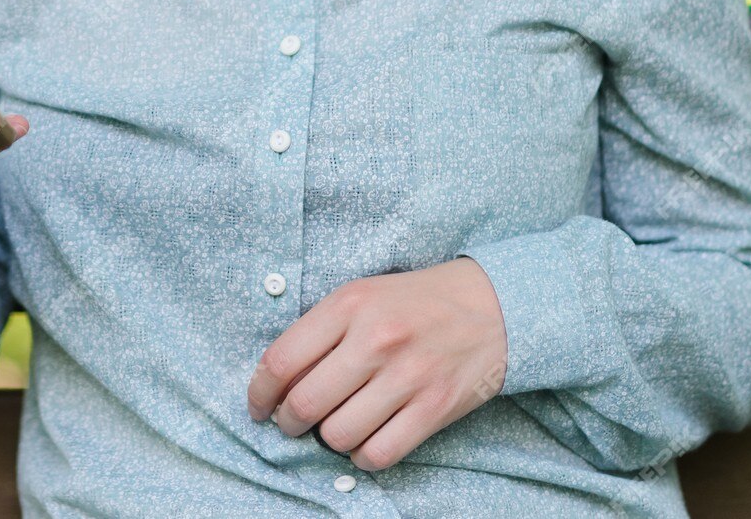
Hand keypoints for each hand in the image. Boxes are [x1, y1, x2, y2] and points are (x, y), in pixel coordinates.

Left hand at [247, 257, 507, 471]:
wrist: (492, 306)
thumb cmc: (414, 302)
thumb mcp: (361, 295)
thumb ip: (319, 330)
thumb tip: (276, 382)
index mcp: (348, 304)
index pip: (281, 360)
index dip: (259, 392)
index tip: (258, 407)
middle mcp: (375, 339)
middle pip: (305, 404)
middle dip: (288, 423)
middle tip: (292, 423)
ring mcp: (408, 376)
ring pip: (338, 434)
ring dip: (328, 439)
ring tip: (334, 427)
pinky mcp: (435, 408)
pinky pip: (379, 453)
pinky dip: (363, 456)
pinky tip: (365, 440)